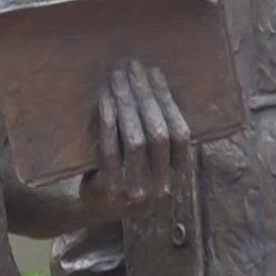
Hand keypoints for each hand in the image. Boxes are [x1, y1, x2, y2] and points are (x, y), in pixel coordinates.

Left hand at [78, 59, 190, 219]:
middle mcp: (161, 188)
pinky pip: (110, 150)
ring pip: (136, 141)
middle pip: (159, 134)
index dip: (169, 101)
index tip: (155, 72)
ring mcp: (136, 192)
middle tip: (133, 67)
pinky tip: (104, 100)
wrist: (95, 208)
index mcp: (177, 177)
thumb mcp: (148, 160)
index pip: (181, 134)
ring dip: (126, 104)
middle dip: (146, 96)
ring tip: (116, 78)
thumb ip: (157, 135)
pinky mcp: (110, 190)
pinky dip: (108, 122)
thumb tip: (155, 81)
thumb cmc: (125, 172)